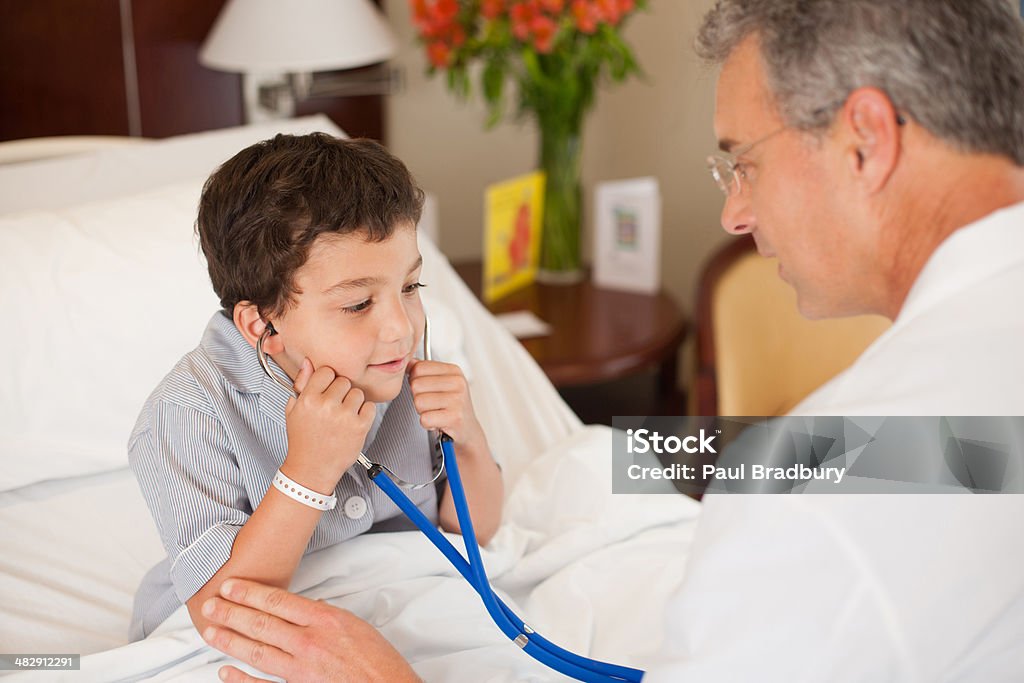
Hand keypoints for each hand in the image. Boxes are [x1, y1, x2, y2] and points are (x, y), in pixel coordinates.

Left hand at [201, 579, 419, 682]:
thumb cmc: (377, 661)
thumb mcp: (356, 626)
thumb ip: (328, 616)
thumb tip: (312, 608)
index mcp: (324, 620)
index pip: (278, 600)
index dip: (250, 592)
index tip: (231, 586)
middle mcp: (309, 642)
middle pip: (261, 623)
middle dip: (231, 612)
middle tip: (211, 604)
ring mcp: (301, 669)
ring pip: (257, 651)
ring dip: (230, 640)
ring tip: (211, 631)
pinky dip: (241, 680)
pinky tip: (226, 672)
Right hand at [284, 358, 374, 491]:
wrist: (312, 469)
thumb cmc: (303, 440)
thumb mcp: (294, 410)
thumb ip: (302, 383)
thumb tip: (308, 361)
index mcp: (308, 399)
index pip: (326, 371)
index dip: (328, 381)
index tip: (327, 391)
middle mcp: (326, 405)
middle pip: (344, 381)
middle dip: (341, 392)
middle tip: (334, 408)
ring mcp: (344, 416)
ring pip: (358, 393)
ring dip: (354, 403)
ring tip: (343, 417)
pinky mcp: (359, 426)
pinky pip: (370, 406)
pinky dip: (365, 413)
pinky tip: (353, 423)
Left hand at [408, 360, 484, 447]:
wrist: (468, 429)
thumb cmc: (452, 406)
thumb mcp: (442, 383)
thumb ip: (425, 370)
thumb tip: (409, 362)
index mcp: (454, 371)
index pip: (419, 368)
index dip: (415, 380)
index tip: (426, 389)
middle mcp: (457, 383)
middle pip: (416, 385)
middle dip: (418, 397)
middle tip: (432, 404)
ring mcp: (457, 400)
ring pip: (418, 402)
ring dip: (423, 411)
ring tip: (435, 412)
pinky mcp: (455, 417)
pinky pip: (425, 419)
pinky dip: (427, 424)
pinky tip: (437, 422)